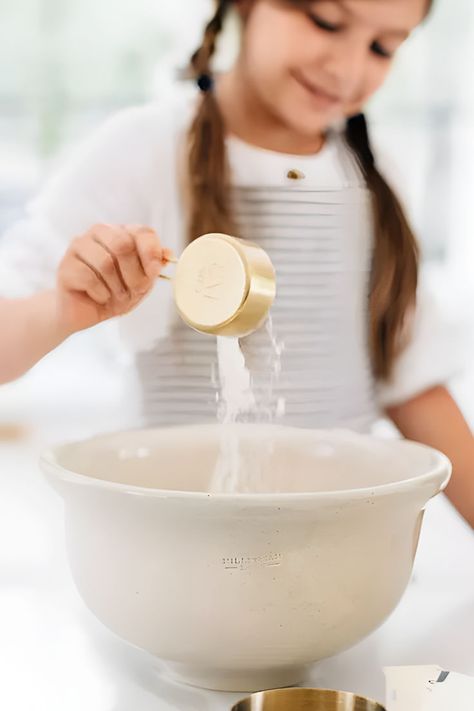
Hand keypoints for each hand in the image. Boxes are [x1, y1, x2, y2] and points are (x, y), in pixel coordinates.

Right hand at [56, 223, 172, 333]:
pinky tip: (98, 297)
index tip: (153, 273)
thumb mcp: (141, 281)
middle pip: (123, 245)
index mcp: (120, 232)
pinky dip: (100, 294)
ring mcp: (79, 247)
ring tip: (115, 295)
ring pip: (105, 263)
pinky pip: (89, 278)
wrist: (85, 313)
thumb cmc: (114, 293)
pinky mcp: (65, 266)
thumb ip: (154, 266)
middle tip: (133, 290)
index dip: (151, 255)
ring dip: (116, 287)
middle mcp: (98, 233)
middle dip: (133, 275)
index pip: (143, 232)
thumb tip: (168, 254)